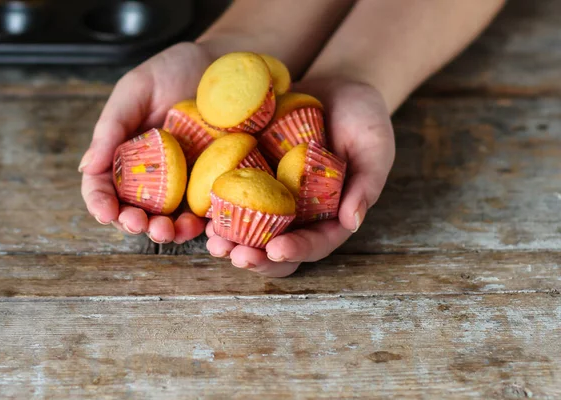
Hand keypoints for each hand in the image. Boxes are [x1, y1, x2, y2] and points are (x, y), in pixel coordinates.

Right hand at [79, 43, 210, 242]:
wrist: (223, 67)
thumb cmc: (172, 70)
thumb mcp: (135, 90)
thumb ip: (111, 126)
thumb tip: (87, 168)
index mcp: (122, 154)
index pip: (102, 185)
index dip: (99, 202)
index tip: (105, 212)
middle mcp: (148, 174)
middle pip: (132, 209)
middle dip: (132, 223)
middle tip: (139, 224)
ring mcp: (180, 182)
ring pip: (165, 218)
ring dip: (163, 232)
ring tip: (167, 232)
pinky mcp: (208, 184)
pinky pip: (201, 212)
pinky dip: (198, 225)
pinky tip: (200, 226)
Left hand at [206, 78, 394, 276]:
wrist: (336, 88)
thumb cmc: (363, 118)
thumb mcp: (373, 145)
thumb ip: (367, 182)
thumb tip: (352, 221)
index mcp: (330, 214)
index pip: (315, 242)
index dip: (297, 250)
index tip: (276, 250)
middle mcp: (299, 213)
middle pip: (276, 246)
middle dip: (256, 257)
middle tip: (235, 256)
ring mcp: (273, 196)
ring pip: (249, 231)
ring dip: (230, 241)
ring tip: (213, 242)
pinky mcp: (251, 176)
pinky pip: (232, 198)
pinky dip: (217, 209)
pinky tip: (201, 213)